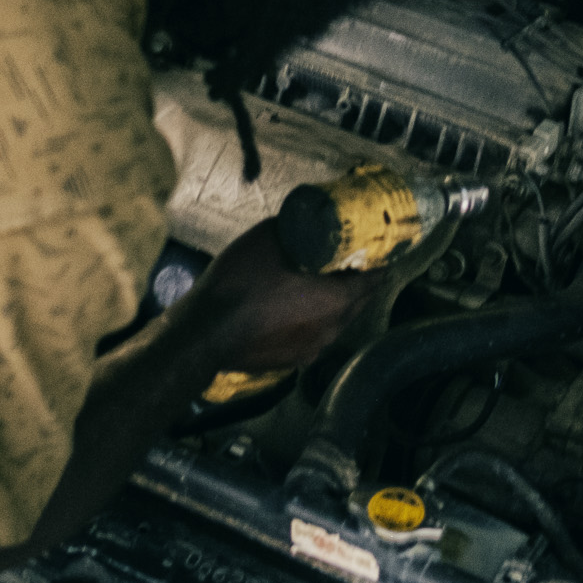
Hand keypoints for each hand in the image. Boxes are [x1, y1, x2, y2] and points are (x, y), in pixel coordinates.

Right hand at [178, 218, 381, 372]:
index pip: (373, 281)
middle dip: (356, 283)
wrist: (205, 333)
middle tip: (345, 262)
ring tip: (317, 284)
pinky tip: (292, 308)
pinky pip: (314, 335)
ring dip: (333, 303)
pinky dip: (313, 320)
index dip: (377, 262)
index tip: (374, 249)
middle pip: (358, 303)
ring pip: (336, 322)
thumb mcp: (266, 239)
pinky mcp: (293, 361)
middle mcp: (332, 329)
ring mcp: (312, 349)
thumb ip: (294, 227)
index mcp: (335, 300)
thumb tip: (305, 220)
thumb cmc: (239, 284)